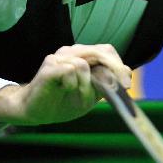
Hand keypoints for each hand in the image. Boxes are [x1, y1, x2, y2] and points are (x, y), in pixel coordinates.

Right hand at [0, 44, 130, 124]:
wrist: (35, 111)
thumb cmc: (63, 101)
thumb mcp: (91, 95)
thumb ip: (107, 83)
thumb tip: (127, 73)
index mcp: (83, 57)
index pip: (106, 51)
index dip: (119, 65)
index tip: (126, 84)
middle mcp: (71, 53)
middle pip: (99, 52)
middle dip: (112, 70)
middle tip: (119, 87)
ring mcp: (59, 58)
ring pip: (84, 64)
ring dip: (86, 87)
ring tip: (79, 99)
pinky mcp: (49, 67)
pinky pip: (70, 70)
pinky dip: (73, 85)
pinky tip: (66, 91)